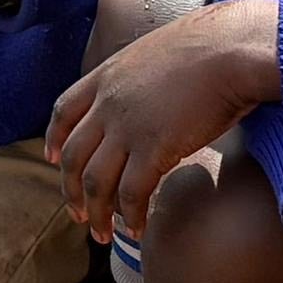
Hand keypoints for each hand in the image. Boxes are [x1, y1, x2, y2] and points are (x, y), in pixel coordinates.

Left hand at [44, 0, 280, 238]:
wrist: (230, 50)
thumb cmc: (209, 47)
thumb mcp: (155, 53)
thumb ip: (141, 78)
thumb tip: (153, 95)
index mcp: (106, 76)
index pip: (64, 110)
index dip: (54, 138)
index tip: (52, 159)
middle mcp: (108, 104)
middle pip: (74, 155)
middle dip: (71, 190)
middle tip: (77, 214)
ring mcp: (128, 128)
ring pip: (97, 181)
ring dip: (97, 213)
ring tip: (101, 235)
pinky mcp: (154, 149)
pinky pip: (132, 193)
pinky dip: (130, 216)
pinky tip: (136, 230)